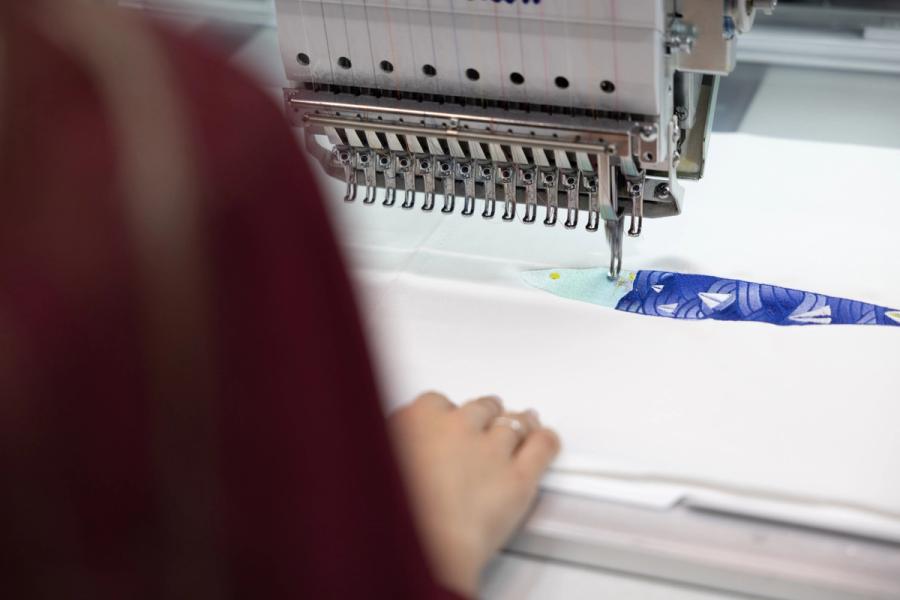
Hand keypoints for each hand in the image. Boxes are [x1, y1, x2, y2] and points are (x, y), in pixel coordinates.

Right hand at [389, 392, 559, 596]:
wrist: (422, 548)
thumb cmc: (394, 516)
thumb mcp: (376, 471)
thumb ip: (395, 452)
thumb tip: (398, 454)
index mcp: (416, 420)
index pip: (435, 403)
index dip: (444, 415)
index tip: (444, 423)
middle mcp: (456, 427)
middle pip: (480, 408)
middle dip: (484, 415)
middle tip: (485, 423)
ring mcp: (491, 450)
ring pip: (513, 425)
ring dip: (519, 423)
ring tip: (523, 423)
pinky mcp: (518, 478)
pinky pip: (541, 448)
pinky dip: (546, 442)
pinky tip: (546, 441)